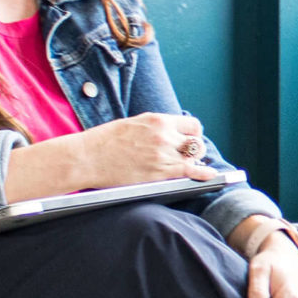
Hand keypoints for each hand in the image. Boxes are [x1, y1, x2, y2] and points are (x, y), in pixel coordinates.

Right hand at [75, 112, 219, 189]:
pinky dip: (203, 174)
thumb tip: (166, 133)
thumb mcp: (133, 124)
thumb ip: (153, 128)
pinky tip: (210, 176)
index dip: (193, 134)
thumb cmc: (104, 141)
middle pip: (196, 142)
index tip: (189, 140)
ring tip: (191, 166)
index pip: (191, 124)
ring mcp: (163, 154)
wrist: (88, 157)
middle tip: (190, 156)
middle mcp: (164, 135)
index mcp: (157, 120)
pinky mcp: (160, 172)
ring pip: (194, 157)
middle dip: (195, 149)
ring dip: (194, 162)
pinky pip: (190, 171)